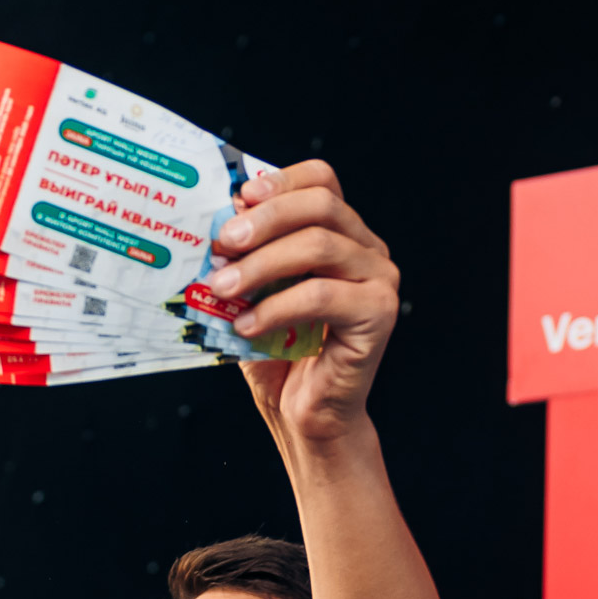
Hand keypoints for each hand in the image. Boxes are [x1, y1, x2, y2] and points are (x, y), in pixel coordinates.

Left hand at [207, 160, 399, 444]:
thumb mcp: (255, 296)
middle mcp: (368, 250)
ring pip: (319, 245)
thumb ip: (246, 257)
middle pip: (321, 205)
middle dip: (264, 220)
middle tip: (222, 244)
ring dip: (262, 265)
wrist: (306, 416)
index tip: (239, 200)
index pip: (321, 182)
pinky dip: (276, 307)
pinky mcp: (379, 314)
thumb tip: (218, 221)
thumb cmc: (281, 358)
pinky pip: (321, 295)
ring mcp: (379, 280)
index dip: (280, 182)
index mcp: (343, 235)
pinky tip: (246, 324)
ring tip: (224, 289)